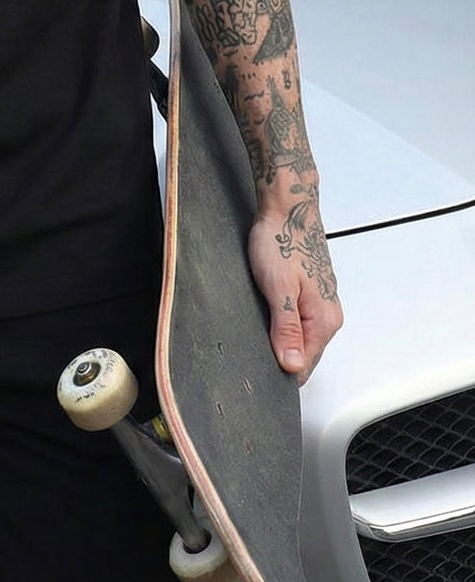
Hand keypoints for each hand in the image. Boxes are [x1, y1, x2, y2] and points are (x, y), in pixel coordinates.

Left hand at [247, 210, 343, 384]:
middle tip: (252, 353)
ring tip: (258, 333)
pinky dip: (283, 324)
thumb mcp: (278, 288)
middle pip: (304, 353)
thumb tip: (293, 365)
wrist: (287, 208)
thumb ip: (286, 328)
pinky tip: (268, 315)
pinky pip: (298, 321)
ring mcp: (322, 303)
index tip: (259, 373)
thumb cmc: (280, 241)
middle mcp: (328, 315)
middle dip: (281, 357)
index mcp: (324, 320)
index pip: (304, 366)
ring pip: (301, 337)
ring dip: (281, 340)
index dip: (280, 373)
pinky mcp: (312, 292)